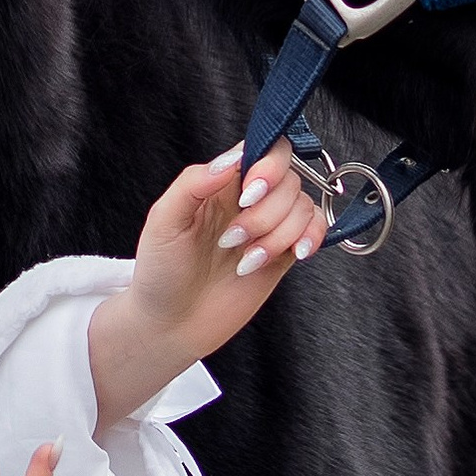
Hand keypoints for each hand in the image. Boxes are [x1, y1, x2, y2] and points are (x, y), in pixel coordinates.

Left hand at [86, 136, 322, 426]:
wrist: (171, 325)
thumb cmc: (160, 272)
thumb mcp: (164, 221)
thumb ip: (194, 182)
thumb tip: (233, 160)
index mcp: (219, 183)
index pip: (262, 150)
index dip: (267, 166)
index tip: (248, 194)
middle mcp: (247, 200)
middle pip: (288, 179)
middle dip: (265, 213)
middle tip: (232, 240)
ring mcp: (267, 227)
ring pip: (302, 206)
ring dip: (278, 235)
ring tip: (245, 261)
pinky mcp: (283, 255)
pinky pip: (315, 230)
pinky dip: (312, 238)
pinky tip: (295, 255)